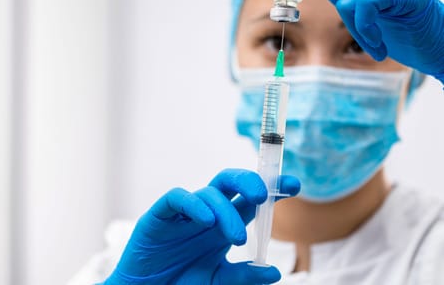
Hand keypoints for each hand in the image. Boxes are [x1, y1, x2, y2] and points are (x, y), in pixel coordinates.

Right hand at [103, 168, 299, 283]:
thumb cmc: (181, 283)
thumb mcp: (217, 282)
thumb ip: (243, 276)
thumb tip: (273, 272)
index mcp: (223, 226)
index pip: (250, 201)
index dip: (272, 189)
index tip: (294, 185)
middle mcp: (207, 214)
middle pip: (230, 183)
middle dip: (250, 182)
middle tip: (263, 196)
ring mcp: (185, 213)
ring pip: (209, 193)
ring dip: (225, 211)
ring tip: (235, 237)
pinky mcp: (160, 215)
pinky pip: (178, 198)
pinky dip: (194, 205)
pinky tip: (206, 220)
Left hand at [248, 0, 443, 83]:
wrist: (440, 47)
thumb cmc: (403, 37)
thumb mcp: (367, 29)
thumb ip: (350, 17)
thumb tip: (334, 14)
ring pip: (349, 1)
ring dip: (360, 32)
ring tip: (376, 48)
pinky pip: (368, 5)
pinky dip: (370, 30)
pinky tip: (380, 46)